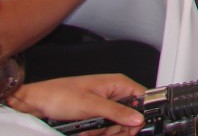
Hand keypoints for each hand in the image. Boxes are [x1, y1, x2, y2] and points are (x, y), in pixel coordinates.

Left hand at [9, 74, 144, 133]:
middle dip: (117, 127)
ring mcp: (104, 105)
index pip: (142, 98)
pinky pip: (104, 128)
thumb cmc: (61, 95)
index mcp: (118, 84)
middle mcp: (114, 93)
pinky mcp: (95, 114)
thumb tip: (138, 118)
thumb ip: (117, 112)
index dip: (140, 114)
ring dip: (104, 132)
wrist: (38, 102)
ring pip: (116, 124)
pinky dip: (96, 132)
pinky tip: (85, 130)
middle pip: (130, 115)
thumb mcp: (92, 106)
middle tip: (106, 132)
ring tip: (89, 130)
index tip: (132, 128)